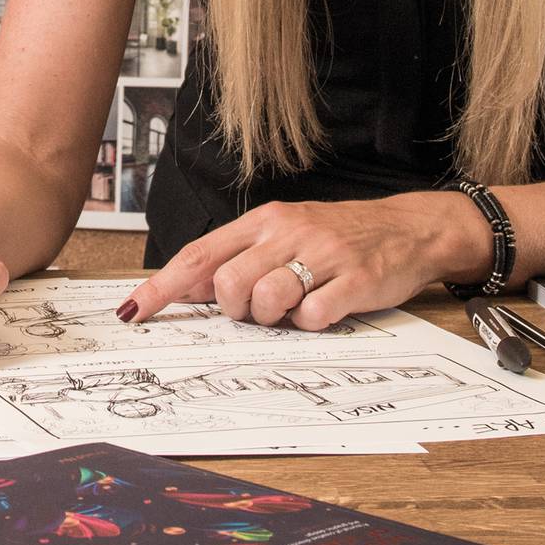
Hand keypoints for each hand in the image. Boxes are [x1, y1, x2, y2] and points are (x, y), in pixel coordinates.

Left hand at [119, 194, 491, 329]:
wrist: (409, 228)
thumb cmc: (339, 235)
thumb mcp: (284, 232)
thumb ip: (239, 256)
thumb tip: (191, 287)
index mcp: (264, 221)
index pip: (200, 255)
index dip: (162, 286)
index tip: (134, 311)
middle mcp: (288, 232)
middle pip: (229, 285)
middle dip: (237, 309)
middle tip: (262, 306)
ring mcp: (323, 255)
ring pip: (266, 301)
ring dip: (275, 316)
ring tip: (298, 302)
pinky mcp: (354, 281)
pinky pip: (312, 318)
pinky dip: (312, 323)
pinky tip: (325, 306)